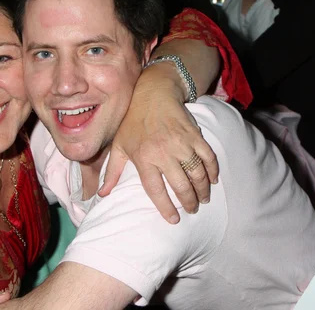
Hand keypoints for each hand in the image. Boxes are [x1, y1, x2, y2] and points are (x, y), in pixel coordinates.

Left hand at [100, 63, 218, 223]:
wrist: (153, 94)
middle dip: (189, 202)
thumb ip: (111, 172)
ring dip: (202, 190)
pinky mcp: (194, 135)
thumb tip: (101, 194)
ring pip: (197, 174)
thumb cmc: (132, 121)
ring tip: (203, 199)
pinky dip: (213, 171)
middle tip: (192, 210)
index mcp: (143, 157)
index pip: (156, 189)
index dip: (165, 207)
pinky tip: (212, 180)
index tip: (173, 220)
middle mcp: (163, 152)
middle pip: (180, 185)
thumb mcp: (118, 145)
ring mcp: (181, 143)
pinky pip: (208, 157)